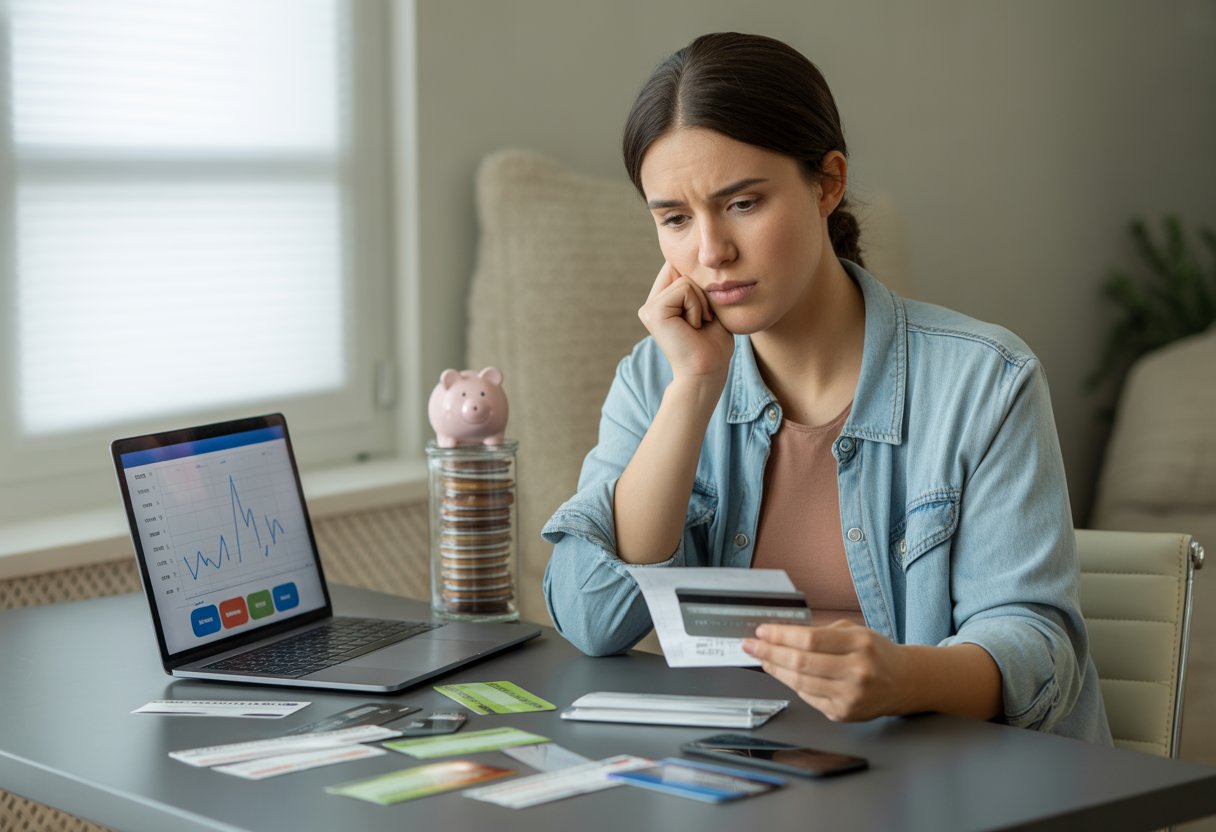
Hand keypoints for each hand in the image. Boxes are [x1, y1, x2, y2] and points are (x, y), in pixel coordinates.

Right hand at [638, 262, 733, 382]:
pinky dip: (697, 307)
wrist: (708, 372)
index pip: (679, 268)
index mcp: (662, 302)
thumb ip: (700, 284)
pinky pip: (684, 289)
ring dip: (701, 303)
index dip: (698, 281)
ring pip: (686, 280)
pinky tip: (693, 327)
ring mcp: (649, 308)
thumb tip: (700, 258)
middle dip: (703, 294)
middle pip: (684, 270)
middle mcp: (652, 304)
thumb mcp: (710, 307)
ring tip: (698, 326)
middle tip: (702, 322)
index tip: (705, 312)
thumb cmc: (714, 345)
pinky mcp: (652, 311)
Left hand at [742, 620, 912, 721]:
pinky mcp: (843, 714)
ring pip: (800, 683)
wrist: (904, 682)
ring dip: (775, 670)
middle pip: (801, 663)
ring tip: (762, 659)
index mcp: (860, 644)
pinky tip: (783, 674)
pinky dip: (792, 684)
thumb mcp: (855, 632)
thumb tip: (781, 634)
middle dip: (769, 653)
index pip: (810, 639)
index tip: (762, 631)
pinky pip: (808, 697)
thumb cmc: (876, 654)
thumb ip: (821, 632)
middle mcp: (857, 671)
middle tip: (751, 645)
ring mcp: (850, 696)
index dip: (780, 636)